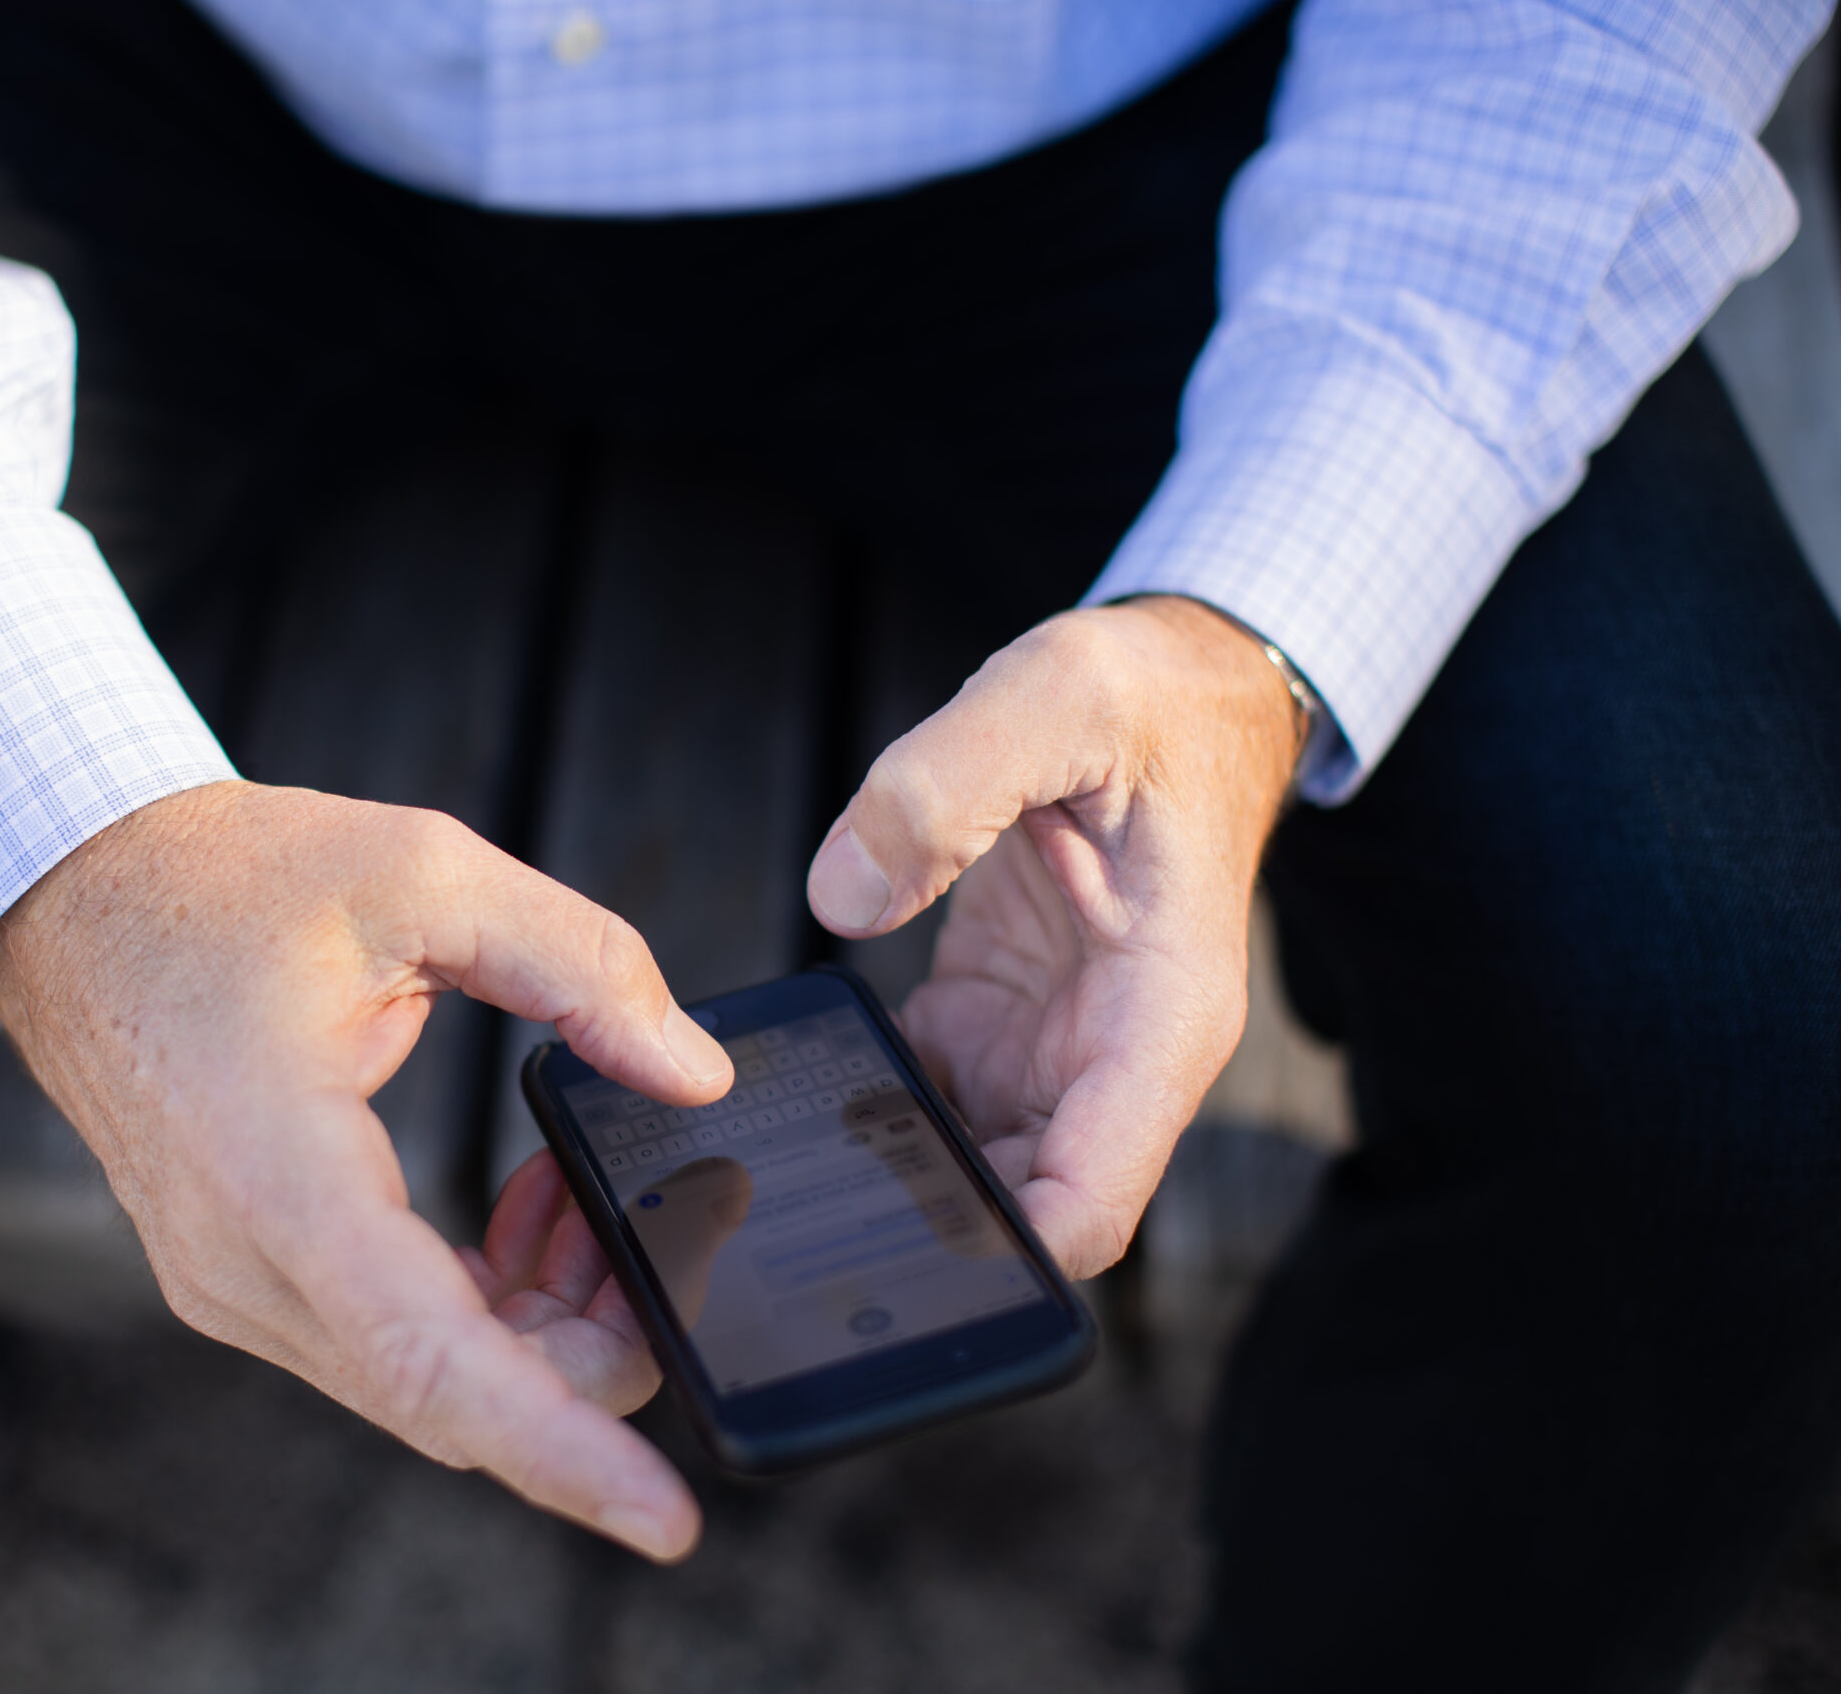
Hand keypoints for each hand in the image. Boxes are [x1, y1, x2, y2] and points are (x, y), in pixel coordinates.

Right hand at [0, 782, 732, 1559]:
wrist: (79, 900)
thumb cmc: (226, 882)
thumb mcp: (424, 871)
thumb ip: (579, 965)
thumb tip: (693, 1077)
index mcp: (273, 1171)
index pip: (428, 1359)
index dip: (558, 1449)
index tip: (666, 1515)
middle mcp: (243, 1265)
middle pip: (455, 1397)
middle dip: (594, 1352)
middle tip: (667, 1230)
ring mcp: (236, 1288)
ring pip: (432, 1387)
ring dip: (544, 1327)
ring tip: (580, 1192)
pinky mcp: (248, 1283)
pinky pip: (395, 1348)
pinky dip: (487, 1309)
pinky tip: (527, 1212)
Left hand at [805, 597, 1303, 1276]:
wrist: (1178, 685)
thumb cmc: (1151, 697)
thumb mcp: (1049, 697)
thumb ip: (939, 789)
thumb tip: (841, 894)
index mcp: (1161, 1016)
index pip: (1096, 1201)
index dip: (1006, 1257)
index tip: (905, 1267)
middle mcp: (1113, 1054)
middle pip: (1022, 1209)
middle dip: (921, 1235)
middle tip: (796, 1227)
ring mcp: (1053, 1045)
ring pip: (967, 1168)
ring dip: (882, 1175)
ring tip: (774, 1164)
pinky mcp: (999, 1019)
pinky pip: (925, 1100)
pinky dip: (864, 1108)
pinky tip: (794, 1088)